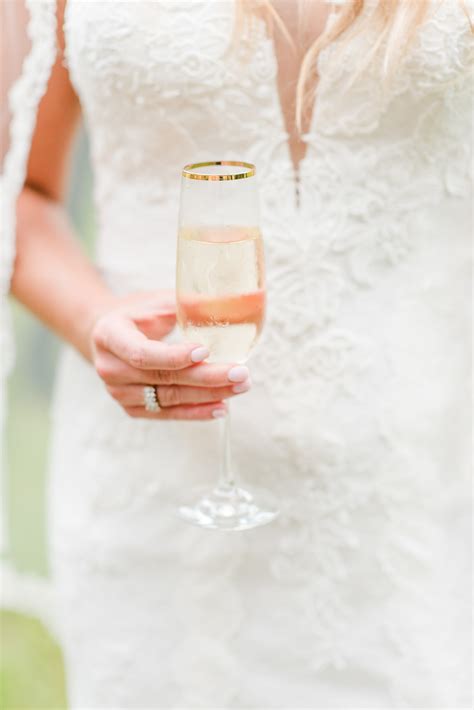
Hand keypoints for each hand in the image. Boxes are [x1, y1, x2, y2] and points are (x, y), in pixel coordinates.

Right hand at [90, 291, 250, 419]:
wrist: (105, 336)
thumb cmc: (137, 313)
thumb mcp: (156, 302)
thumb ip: (187, 304)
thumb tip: (229, 303)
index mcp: (109, 335)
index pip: (141, 353)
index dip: (173, 356)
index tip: (205, 351)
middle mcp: (109, 368)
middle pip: (162, 377)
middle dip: (206, 377)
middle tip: (240, 373)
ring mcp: (119, 393)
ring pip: (169, 398)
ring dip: (208, 395)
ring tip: (240, 386)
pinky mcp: (133, 409)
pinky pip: (168, 413)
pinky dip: (197, 411)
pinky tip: (222, 406)